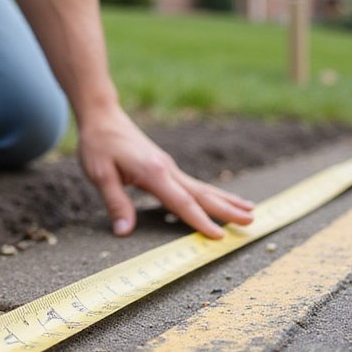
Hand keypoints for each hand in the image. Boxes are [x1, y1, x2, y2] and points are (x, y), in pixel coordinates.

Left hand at [77, 110, 253, 237]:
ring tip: (251, 210)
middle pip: (202, 194)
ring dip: (227, 201)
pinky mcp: (166, 167)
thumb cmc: (99, 144)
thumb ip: (115, 203)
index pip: (181, 202)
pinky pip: (194, 185)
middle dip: (228, 210)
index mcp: (153, 173)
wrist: (103, 115)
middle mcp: (167, 169)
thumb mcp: (100, 174)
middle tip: (252, 221)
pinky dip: (212, 194)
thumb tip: (124, 232)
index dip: (200, 221)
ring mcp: (169, 167)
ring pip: (203, 188)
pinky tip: (221, 200)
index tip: (219, 236)